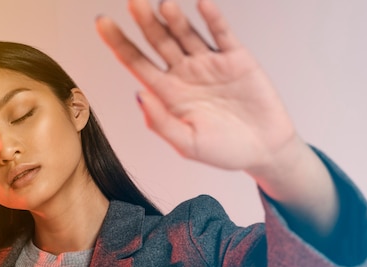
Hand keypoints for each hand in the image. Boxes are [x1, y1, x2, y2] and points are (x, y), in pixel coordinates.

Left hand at [96, 0, 297, 172]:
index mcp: (167, 93)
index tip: (101, 22)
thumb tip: (139, 94)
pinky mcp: (236, 58)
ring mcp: (209, 63)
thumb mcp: (188, 144)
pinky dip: (212, 19)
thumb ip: (161, 122)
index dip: (118, 42)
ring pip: (185, 33)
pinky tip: (201, 5)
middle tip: (133, 2)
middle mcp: (184, 73)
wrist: (265, 150)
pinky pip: (221, 34)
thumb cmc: (224, 151)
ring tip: (164, 6)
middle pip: (158, 41)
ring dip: (174, 18)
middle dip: (144, 22)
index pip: (136, 62)